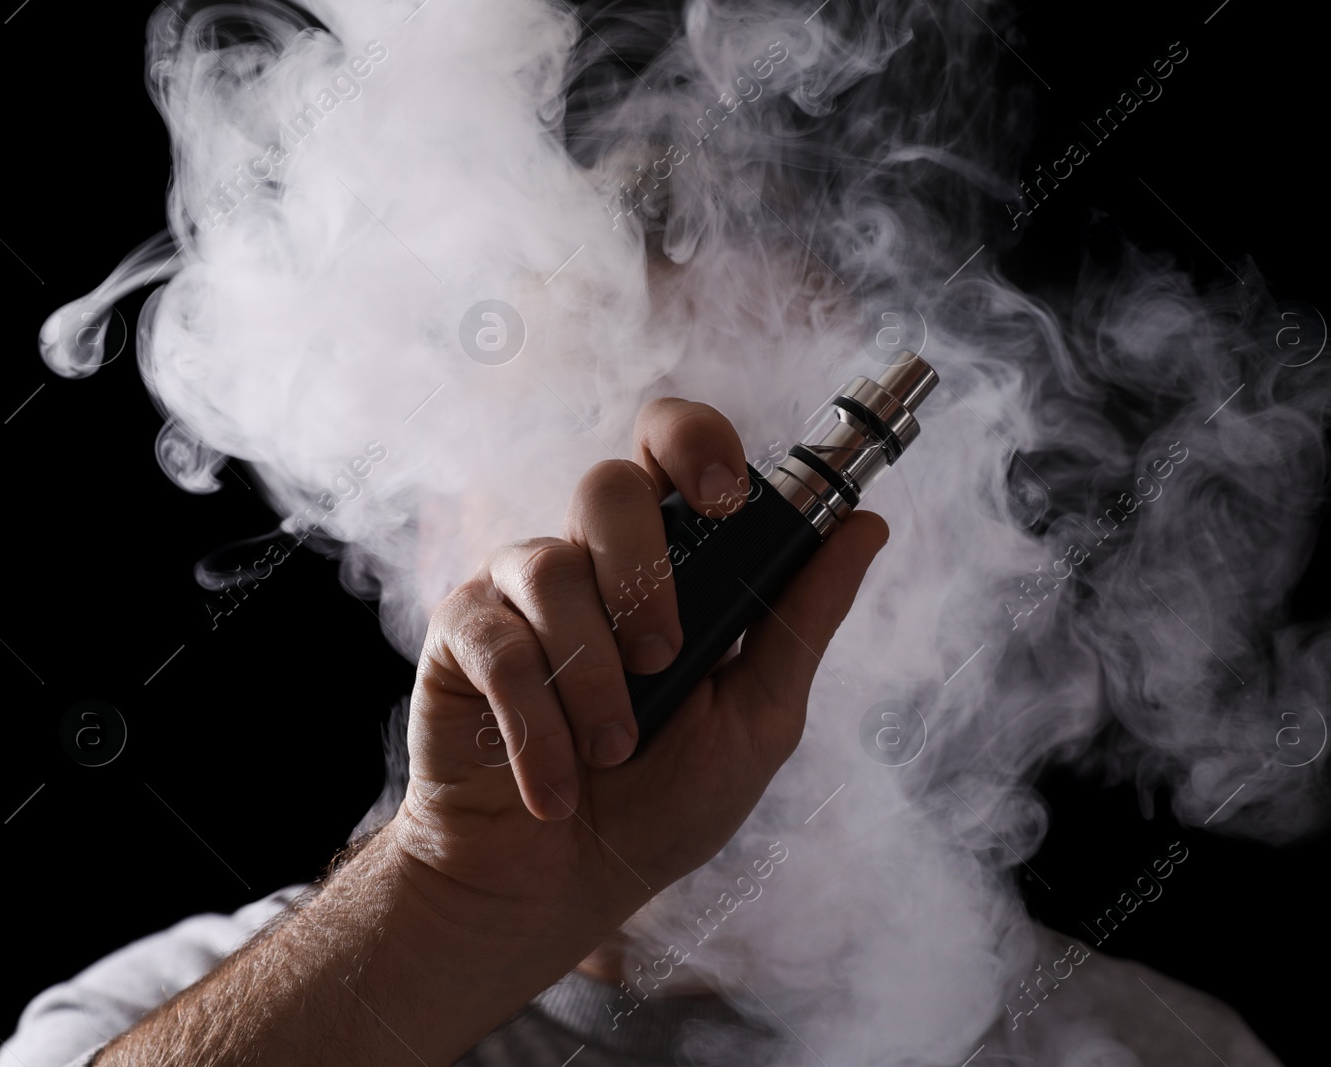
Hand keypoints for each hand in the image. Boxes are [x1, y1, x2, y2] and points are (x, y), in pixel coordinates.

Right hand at [390, 398, 888, 943]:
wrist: (560, 888)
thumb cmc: (661, 805)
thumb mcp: (757, 720)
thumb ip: (801, 622)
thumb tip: (867, 525)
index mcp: (670, 564)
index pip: (673, 447)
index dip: (697, 443)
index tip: (727, 499)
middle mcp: (593, 562)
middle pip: (608, 485)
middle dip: (643, 572)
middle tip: (664, 658)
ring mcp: (521, 594)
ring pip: (552, 569)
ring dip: (595, 674)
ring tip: (613, 751)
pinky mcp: (463, 636)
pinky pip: (501, 643)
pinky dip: (537, 725)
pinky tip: (555, 787)